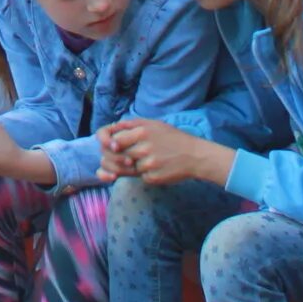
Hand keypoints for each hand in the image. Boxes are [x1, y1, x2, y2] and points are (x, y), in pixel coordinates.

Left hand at [103, 117, 228, 186]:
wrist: (195, 156)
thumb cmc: (172, 138)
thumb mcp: (153, 124)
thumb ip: (131, 125)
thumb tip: (110, 131)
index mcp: (142, 131)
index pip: (113, 140)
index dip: (108, 144)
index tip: (112, 146)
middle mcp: (143, 147)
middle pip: (117, 155)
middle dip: (116, 157)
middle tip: (124, 156)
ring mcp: (148, 164)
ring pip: (126, 167)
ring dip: (130, 166)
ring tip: (143, 160)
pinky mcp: (152, 177)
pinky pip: (139, 176)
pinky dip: (143, 174)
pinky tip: (156, 168)